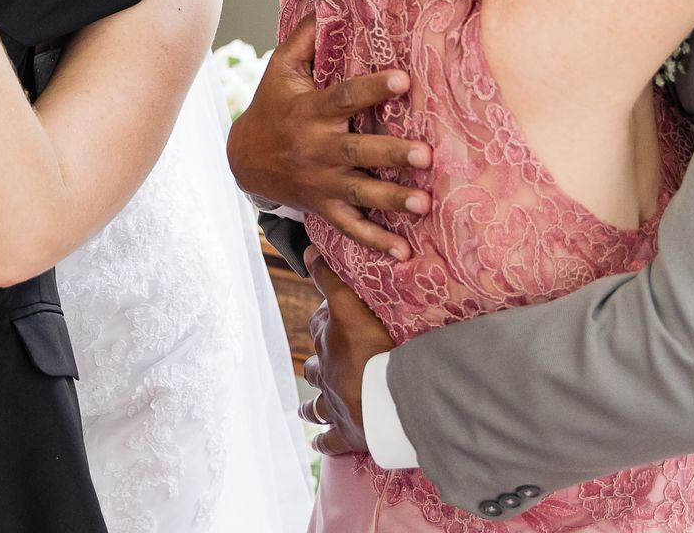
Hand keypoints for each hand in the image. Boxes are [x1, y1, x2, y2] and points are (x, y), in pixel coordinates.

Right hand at [225, 14, 428, 258]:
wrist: (244, 160)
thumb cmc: (272, 105)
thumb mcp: (281, 68)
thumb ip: (307, 38)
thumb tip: (330, 4)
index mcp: (311, 111)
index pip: (345, 97)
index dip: (374, 88)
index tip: (404, 79)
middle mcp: (317, 149)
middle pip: (357, 151)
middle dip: (390, 153)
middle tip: (424, 154)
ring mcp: (321, 183)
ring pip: (359, 192)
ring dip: (392, 199)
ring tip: (423, 204)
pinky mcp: (324, 207)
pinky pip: (351, 228)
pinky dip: (376, 242)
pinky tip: (404, 253)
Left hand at [301, 250, 393, 457]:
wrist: (387, 399)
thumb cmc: (376, 350)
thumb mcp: (353, 306)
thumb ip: (331, 278)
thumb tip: (308, 250)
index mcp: (330, 341)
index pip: (321, 323)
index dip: (325, 317)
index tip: (329, 313)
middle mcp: (327, 373)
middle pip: (316, 365)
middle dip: (319, 362)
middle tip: (324, 362)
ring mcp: (334, 404)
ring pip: (316, 404)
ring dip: (312, 404)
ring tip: (306, 409)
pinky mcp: (346, 433)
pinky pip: (330, 440)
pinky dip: (324, 441)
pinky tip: (319, 444)